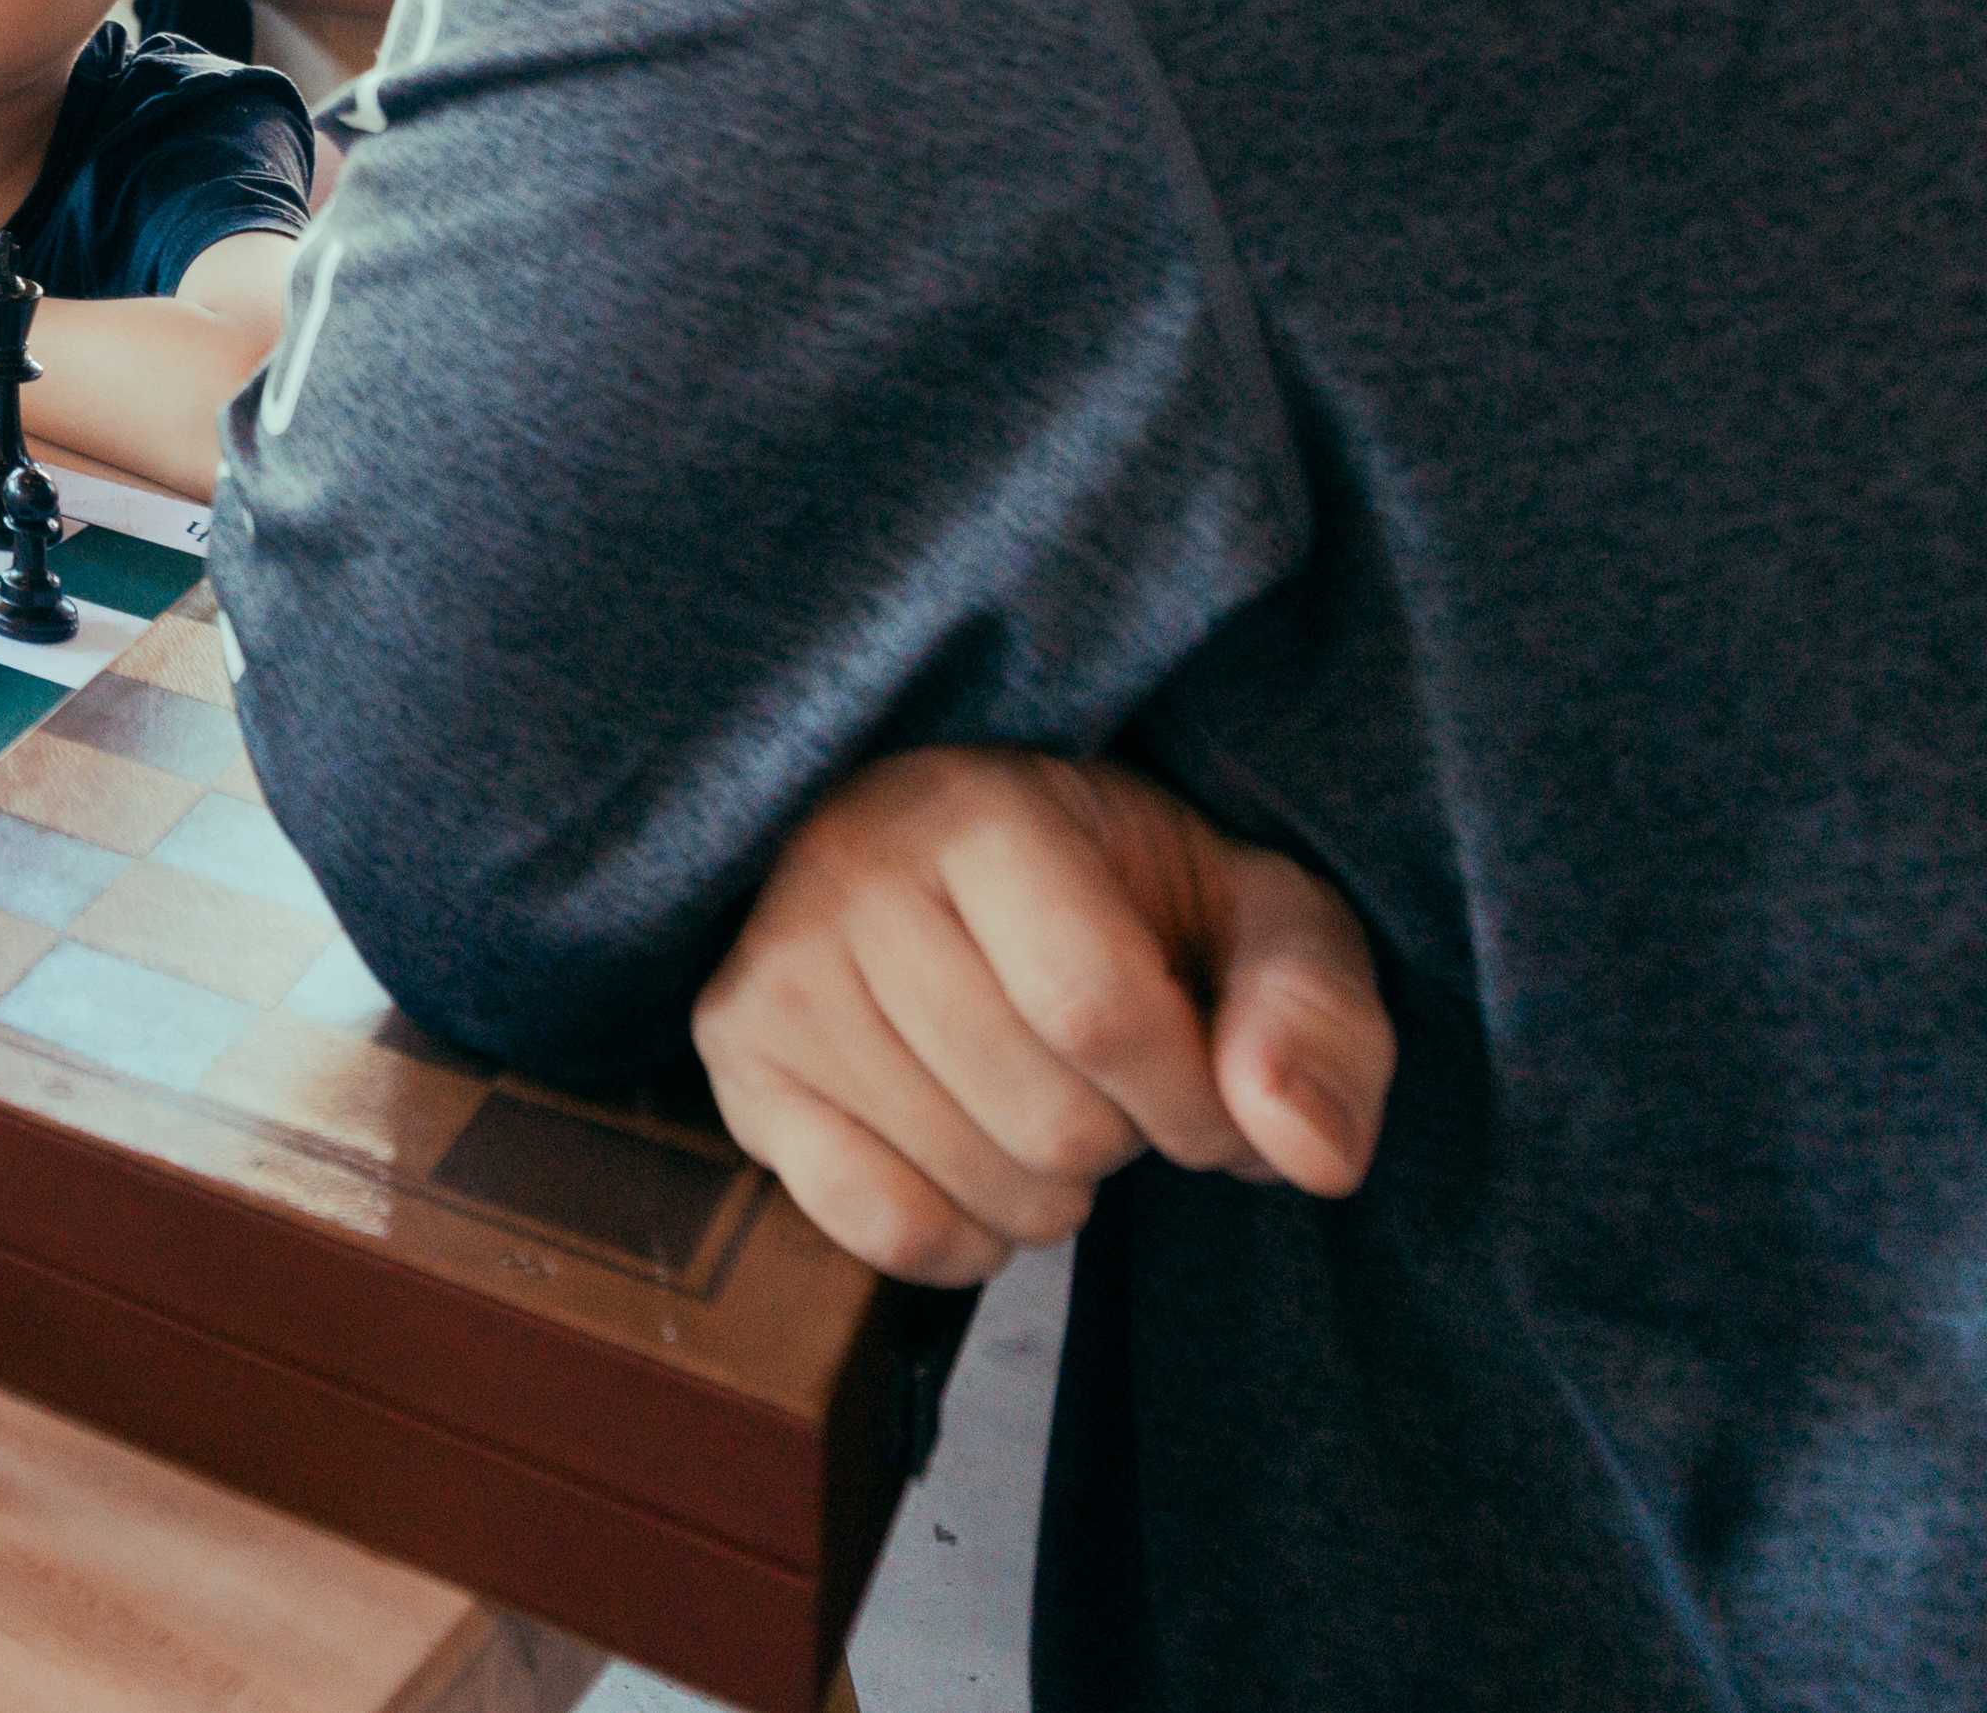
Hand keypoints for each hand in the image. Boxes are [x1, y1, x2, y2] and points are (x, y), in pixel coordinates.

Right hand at [693, 747, 1394, 1288]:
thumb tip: (1308, 1155)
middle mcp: (849, 873)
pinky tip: (974, 1167)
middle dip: (1124, 1142)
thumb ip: (1315, 1021)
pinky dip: (963, 1238)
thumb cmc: (1130, 898)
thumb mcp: (1263, 922)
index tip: (1218, 1102)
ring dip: (1050, 1193)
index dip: (1196, 1105)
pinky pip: (880, 1228)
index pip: (1098, 1013)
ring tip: (1038, 1109)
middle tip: (1108, 1085)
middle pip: (1048, 1121)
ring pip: (971, 1186)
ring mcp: (774, 971)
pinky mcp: (734, 1056)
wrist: (963, 876)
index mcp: (981, 811)